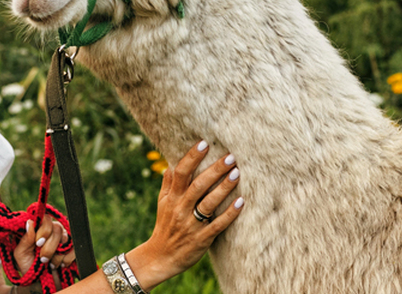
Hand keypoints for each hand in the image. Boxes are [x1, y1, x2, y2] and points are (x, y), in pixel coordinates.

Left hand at [11, 214, 76, 277]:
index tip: (38, 243)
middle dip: (49, 247)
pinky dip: (66, 260)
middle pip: (57, 228)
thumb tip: (30, 222)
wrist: (39, 283)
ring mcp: (64, 239)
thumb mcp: (21, 254)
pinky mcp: (73, 248)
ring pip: (66, 239)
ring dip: (57, 255)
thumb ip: (25, 239)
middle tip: (42, 259)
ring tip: (50, 264)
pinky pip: (74, 249)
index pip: (46, 219)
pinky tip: (59, 265)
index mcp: (39, 228)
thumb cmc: (28, 266)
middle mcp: (53, 230)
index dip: (44, 231)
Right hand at [127, 140, 243, 287]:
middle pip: (198, 185)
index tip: (204, 144)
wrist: (160, 258)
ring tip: (237, 173)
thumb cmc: (164, 227)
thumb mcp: (162, 204)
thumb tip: (171, 163)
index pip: (181, 173)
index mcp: (172, 198)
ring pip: (208, 203)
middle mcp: (181, 209)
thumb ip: (168, 184)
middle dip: (214, 170)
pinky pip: (218, 225)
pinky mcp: (202, 239)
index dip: (191, 158)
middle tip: (230, 156)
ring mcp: (191, 225)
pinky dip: (229, 214)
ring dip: (223, 188)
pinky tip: (241, 202)